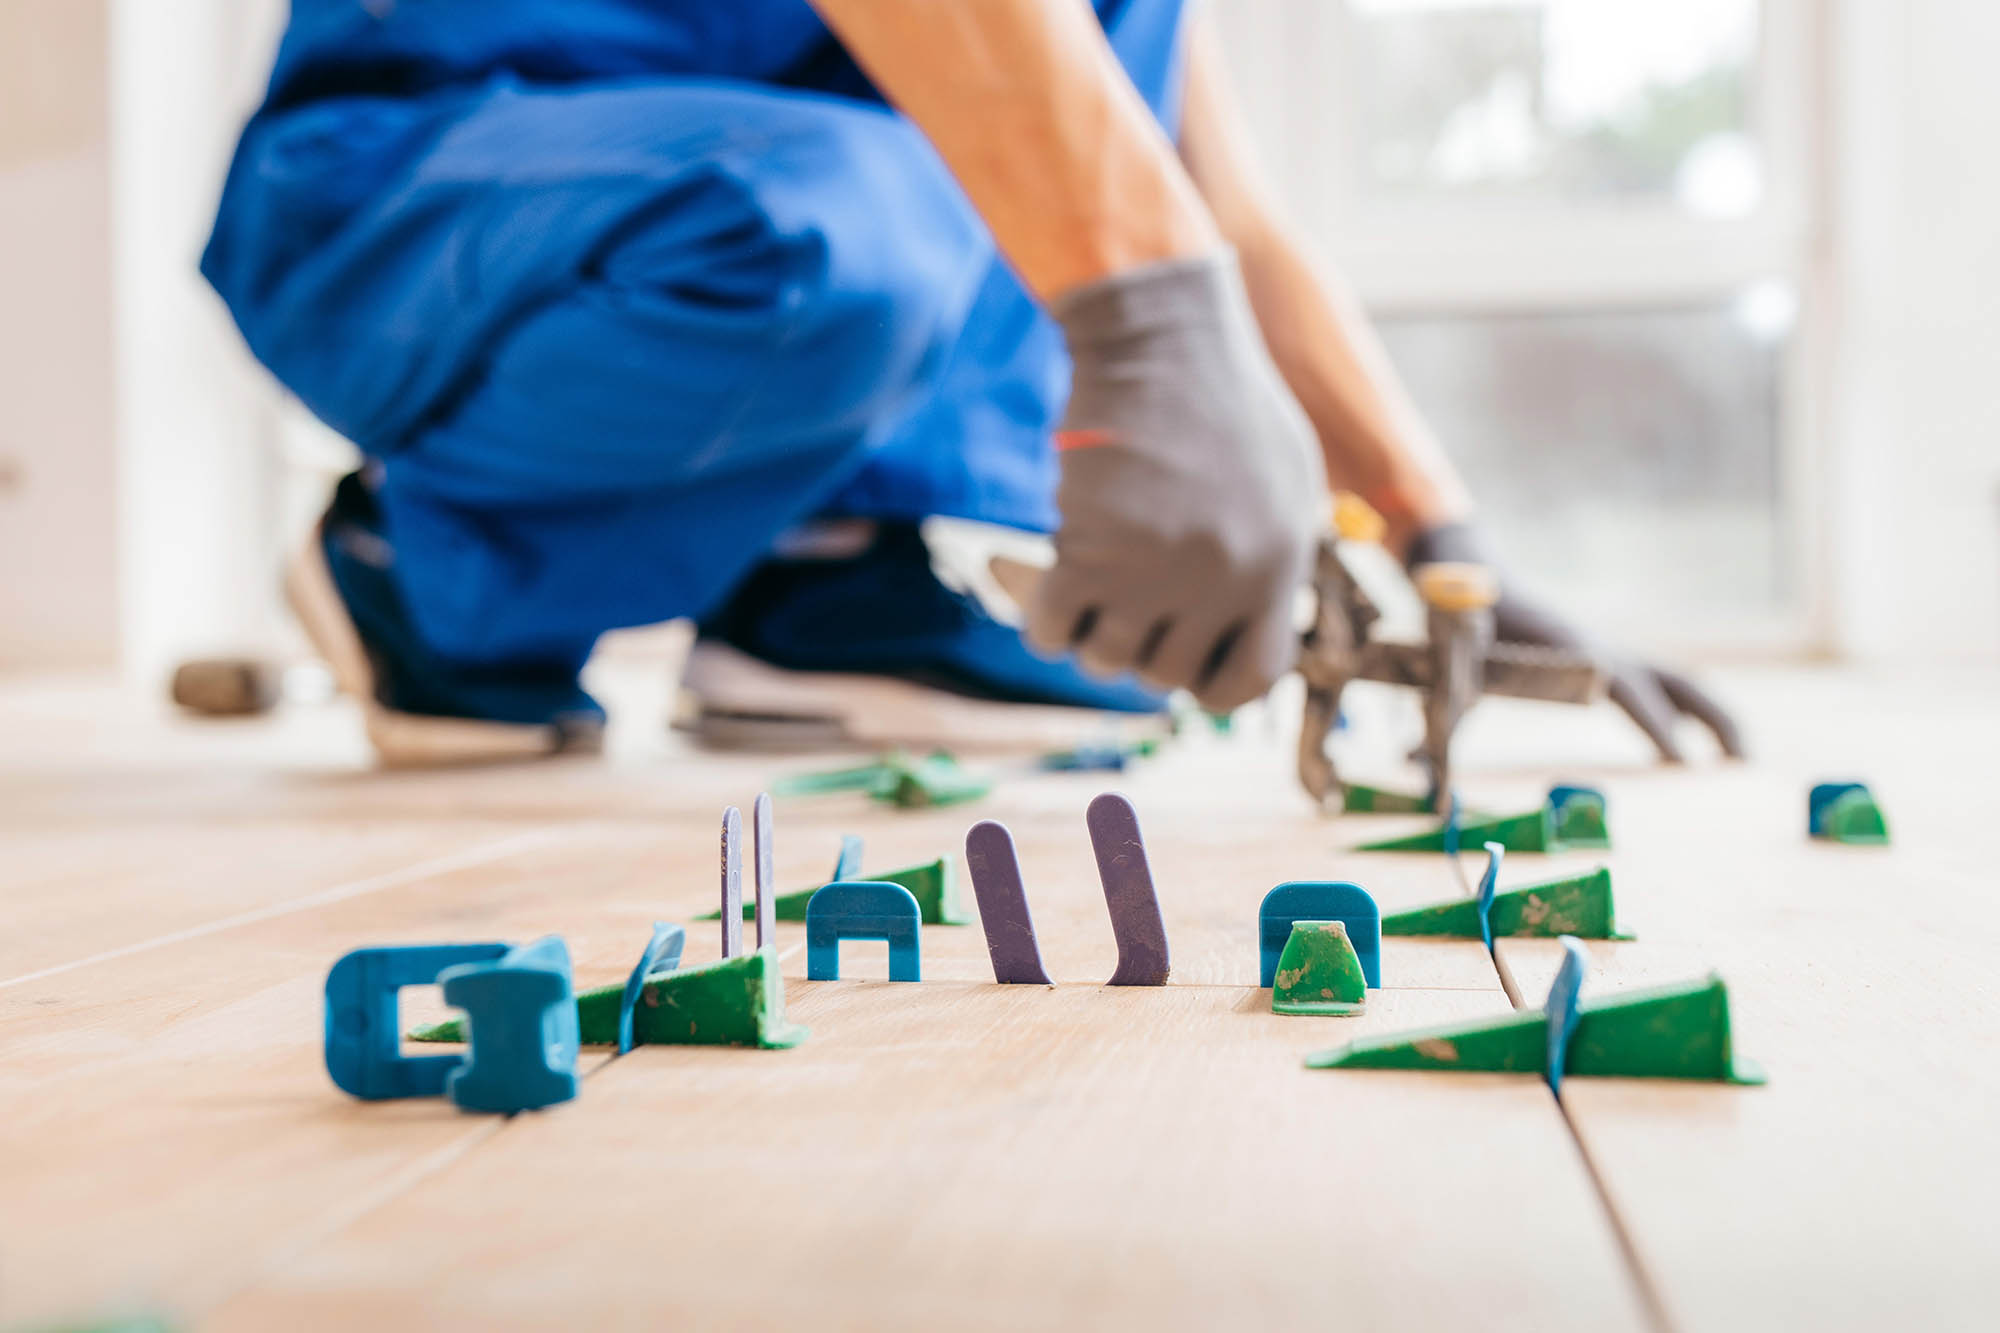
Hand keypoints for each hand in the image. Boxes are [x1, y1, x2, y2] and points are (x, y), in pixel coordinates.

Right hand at [1027, 252, 1324, 711]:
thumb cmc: (1220, 398)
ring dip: (1088, 633)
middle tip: (1123, 606)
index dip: (1210, 683)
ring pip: (1105, 660)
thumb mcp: (1284, 480)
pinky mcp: (1090, 547)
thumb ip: (1270, 558)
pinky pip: (1052, 631)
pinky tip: (1048, 588)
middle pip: (1166, 675)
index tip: (1184, 657)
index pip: (1252, 679)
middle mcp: (1225, 578)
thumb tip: (1246, 630)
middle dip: (1138, 650)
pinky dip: (1042, 621)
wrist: (1161, 335)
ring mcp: (1156, 568)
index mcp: (1280, 565)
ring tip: (1089, 586)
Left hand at [1407, 522, 1744, 760]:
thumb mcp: (1453, 662)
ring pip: (1674, 679)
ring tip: (1740, 759)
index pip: (1625, 687)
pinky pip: (1653, 681)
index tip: (1679, 761)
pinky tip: (1694, 740)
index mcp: (1573, 648)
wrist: (1468, 568)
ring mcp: (1605, 650)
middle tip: (1742, 764)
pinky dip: (1680, 708)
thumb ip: (1444, 709)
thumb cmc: (1462, 617)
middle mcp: (1600, 647)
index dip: (1652, 723)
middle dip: (1711, 718)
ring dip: (1709, 714)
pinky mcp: (1600, 655)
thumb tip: (1413, 766)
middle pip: (1675, 679)